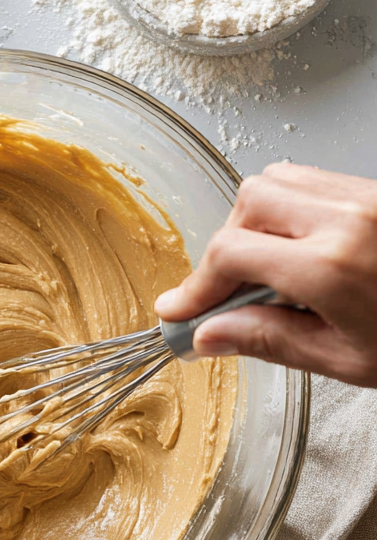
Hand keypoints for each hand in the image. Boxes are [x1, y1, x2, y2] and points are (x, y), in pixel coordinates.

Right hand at [155, 163, 376, 384]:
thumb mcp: (348, 359)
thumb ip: (273, 341)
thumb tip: (212, 333)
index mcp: (333, 266)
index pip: (232, 254)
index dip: (197, 285)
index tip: (182, 309)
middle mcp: (348, 217)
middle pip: (249, 202)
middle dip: (229, 246)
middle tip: (232, 291)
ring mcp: (365, 196)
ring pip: (278, 180)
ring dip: (259, 220)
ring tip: (271, 266)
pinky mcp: (376, 190)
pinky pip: (314, 180)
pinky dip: (293, 209)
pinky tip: (303, 249)